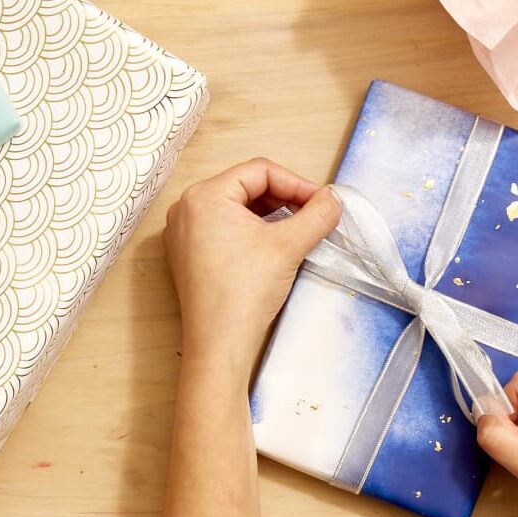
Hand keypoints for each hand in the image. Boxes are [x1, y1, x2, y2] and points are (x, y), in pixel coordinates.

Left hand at [164, 158, 340, 381]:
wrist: (220, 345)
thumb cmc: (243, 294)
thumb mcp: (289, 245)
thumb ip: (317, 215)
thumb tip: (333, 200)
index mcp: (204, 196)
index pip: (260, 171)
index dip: (297, 184)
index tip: (321, 203)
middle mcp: (186, 209)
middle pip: (247, 187)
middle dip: (284, 200)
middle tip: (313, 216)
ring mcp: (184, 234)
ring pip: (237, 208)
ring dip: (271, 216)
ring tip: (297, 233)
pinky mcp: (188, 255)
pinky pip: (225, 229)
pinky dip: (252, 232)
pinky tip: (274, 248)